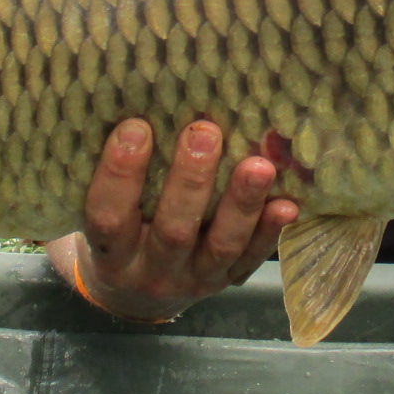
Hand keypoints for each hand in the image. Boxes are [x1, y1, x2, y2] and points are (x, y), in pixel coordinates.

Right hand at [48, 117, 297, 321]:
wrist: (137, 295)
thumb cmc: (119, 232)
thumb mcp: (106, 210)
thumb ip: (117, 175)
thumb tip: (138, 98)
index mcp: (112, 252)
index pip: (109, 216)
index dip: (119, 175)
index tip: (135, 127)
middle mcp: (152, 270)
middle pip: (174, 231)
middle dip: (191, 181)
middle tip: (205, 132)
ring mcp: (195, 279)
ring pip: (222, 246)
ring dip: (242, 203)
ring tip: (260, 165)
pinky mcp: (228, 280)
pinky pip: (252, 258)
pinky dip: (270, 232)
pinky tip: (288, 204)